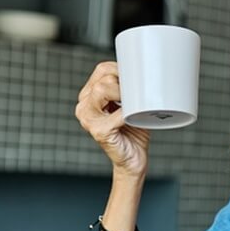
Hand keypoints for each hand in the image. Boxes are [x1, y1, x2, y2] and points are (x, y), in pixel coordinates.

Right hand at [75, 61, 149, 178]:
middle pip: (103, 79)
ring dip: (124, 95)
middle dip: (125, 83)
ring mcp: (88, 119)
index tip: (137, 78)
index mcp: (89, 96)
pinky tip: (134, 119)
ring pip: (102, 90)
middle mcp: (84, 106)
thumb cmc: (133, 131)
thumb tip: (145, 71)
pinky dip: (128, 114)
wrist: (133, 160)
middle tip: (138, 95)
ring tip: (135, 106)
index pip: (102, 70)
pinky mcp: (98, 131)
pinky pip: (116, 114)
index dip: (122, 70)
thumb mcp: (130, 105)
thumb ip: (129, 89)